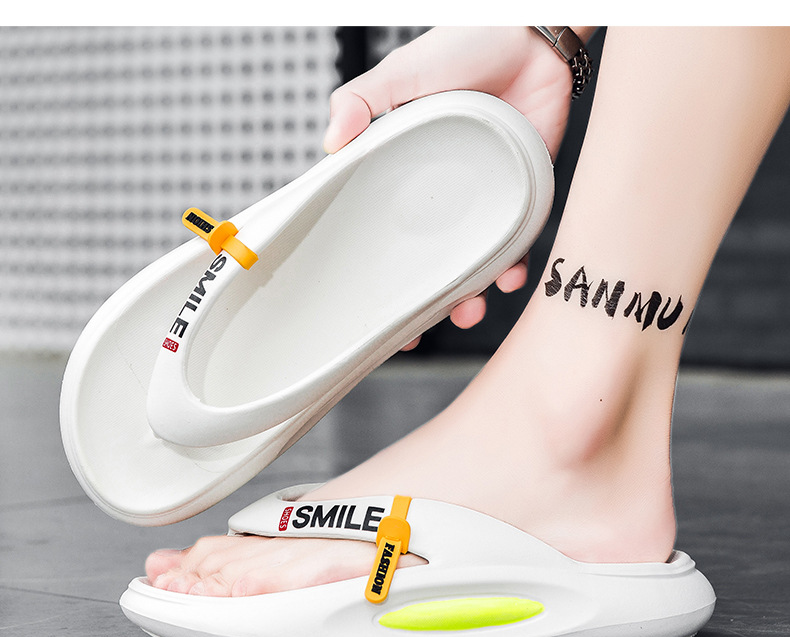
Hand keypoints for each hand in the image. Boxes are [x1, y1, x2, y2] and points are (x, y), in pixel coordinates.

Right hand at [323, 27, 575, 348]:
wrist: (531, 35)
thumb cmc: (462, 46)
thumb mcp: (402, 73)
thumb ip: (361, 100)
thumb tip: (330, 141)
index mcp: (402, 174)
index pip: (380, 232)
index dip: (373, 273)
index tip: (367, 312)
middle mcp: (438, 196)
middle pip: (425, 262)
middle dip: (421, 302)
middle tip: (415, 333)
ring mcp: (480, 200)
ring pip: (470, 264)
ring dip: (468, 296)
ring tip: (467, 313)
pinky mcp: (520, 196)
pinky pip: (515, 244)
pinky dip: (514, 267)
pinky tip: (511, 278)